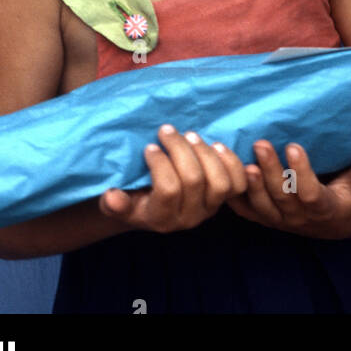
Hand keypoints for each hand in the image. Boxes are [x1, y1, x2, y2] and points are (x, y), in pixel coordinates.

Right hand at [98, 124, 249, 233]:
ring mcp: (210, 209)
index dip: (160, 163)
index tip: (150, 146)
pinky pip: (238, 183)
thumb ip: (114, 203)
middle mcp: (189, 218)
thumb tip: (111, 197)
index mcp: (162, 219)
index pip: (168, 190)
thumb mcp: (119, 204)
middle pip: (194, 180)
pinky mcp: (225, 198)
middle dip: (180, 149)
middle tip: (167, 131)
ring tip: (190, 135)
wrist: (156, 208)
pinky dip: (230, 161)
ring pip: (219, 181)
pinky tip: (216, 144)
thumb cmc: (134, 199)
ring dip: (205, 153)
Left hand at [226, 140, 350, 239]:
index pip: (311, 195)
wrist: (337, 218)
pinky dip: (233, 193)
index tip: (295, 147)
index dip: (302, 174)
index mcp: (325, 210)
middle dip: (270, 172)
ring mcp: (279, 220)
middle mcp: (299, 219)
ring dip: (250, 183)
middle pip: (281, 198)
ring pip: (261, 206)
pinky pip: (245, 209)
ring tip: (241, 156)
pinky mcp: (264, 216)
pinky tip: (224, 171)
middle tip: (262, 143)